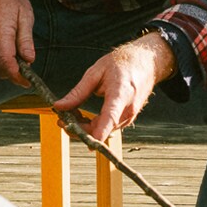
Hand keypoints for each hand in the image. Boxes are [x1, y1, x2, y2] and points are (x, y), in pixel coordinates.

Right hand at [0, 0, 34, 83]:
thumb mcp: (25, 15)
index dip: (17, 76)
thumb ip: (25, 39)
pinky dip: (2, 60)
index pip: (6, 64)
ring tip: (24, 63)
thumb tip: (30, 60)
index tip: (29, 81)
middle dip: (14, 75)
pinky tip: (13, 54)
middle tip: (29, 74)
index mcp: (1, 35)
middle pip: (0, 68)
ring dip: (8, 68)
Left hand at [54, 32, 175, 141]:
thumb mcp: (96, 72)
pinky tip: (83, 116)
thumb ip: (78, 92)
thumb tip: (59, 106)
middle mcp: (128, 108)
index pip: (111, 116)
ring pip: (103, 131)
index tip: (91, 143)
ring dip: (85, 127)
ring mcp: (129, 116)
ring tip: (71, 113)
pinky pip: (107, 127)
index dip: (100, 131)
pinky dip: (93, 125)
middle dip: (79, 129)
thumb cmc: (123, 64)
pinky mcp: (128, 118)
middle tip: (61, 120)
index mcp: (121, 93)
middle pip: (102, 128)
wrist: (147, 62)